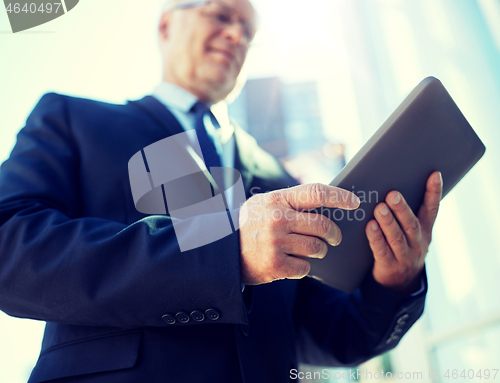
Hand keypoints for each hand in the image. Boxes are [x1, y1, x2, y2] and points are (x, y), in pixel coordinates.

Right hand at [239, 183, 359, 284]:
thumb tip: (325, 199)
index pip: (316, 193)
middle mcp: (277, 219)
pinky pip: (305, 267)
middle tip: (335, 237)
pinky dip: (303, 266)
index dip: (339, 197)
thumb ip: (290, 200)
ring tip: (311, 250)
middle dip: (334, 234)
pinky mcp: (275, 265)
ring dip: (319, 251)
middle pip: (322, 225)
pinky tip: (292, 262)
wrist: (223, 251)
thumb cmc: (249, 224)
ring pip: (317, 248)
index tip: (354, 202)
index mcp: (277, 200)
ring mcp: (276, 243)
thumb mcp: (263, 203)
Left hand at [365, 171, 442, 294]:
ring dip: (388, 222)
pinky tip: (370, 227)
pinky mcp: (390, 266)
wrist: (400, 284)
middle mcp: (418, 243)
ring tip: (380, 208)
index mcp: (425, 231)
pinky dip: (376, 238)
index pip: (432, 210)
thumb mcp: (410, 233)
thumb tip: (389, 187)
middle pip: (411, 224)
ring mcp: (405, 256)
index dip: (434, 192)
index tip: (434, 174)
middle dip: (402, 209)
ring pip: (397, 237)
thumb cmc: (402, 248)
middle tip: (393, 194)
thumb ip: (404, 215)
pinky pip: (382, 251)